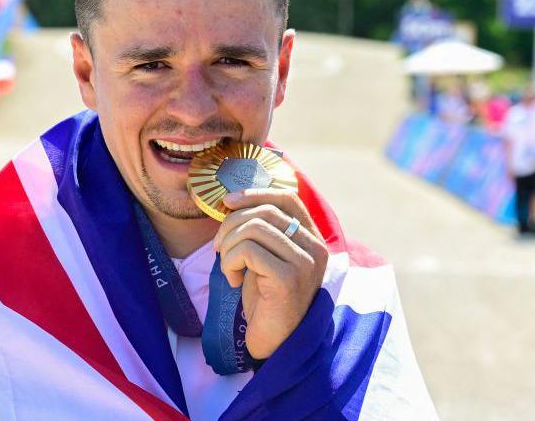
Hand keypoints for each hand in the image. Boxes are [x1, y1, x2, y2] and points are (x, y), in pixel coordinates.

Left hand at [214, 188, 328, 359]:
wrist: (273, 341)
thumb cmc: (265, 299)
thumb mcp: (265, 256)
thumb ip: (261, 230)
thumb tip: (232, 201)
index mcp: (312, 238)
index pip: (287, 198)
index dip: (255, 193)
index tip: (227, 202)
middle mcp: (315, 247)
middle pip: (265, 211)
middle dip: (232, 224)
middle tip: (219, 247)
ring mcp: (305, 262)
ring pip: (254, 228)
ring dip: (229, 245)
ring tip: (228, 265)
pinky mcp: (289, 278)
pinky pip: (248, 251)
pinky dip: (231, 262)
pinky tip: (234, 281)